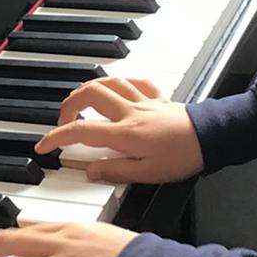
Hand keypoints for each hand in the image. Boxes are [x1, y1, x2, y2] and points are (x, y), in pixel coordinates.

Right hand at [35, 76, 203, 184]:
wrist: (212, 138)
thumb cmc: (183, 157)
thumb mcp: (146, 174)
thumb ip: (114, 171)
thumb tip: (89, 171)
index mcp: (123, 133)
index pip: (80, 131)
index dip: (56, 137)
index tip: (44, 146)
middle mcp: (129, 112)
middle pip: (88, 95)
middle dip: (68, 105)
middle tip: (63, 121)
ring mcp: (143, 102)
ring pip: (108, 82)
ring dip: (89, 88)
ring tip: (80, 101)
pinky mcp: (158, 98)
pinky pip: (135, 81)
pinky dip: (120, 81)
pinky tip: (117, 88)